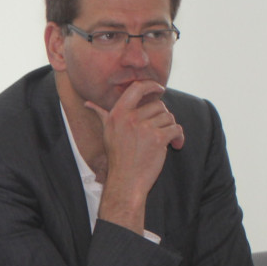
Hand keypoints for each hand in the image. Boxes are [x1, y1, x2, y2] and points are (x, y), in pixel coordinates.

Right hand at [88, 81, 184, 232]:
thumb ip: (101, 115)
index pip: (137, 88)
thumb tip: (87, 104)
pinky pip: (176, 129)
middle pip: (158, 105)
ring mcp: (144, 128)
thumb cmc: (117, 157)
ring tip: (166, 141)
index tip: (159, 88)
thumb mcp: (107, 133)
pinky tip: (175, 145)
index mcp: (117, 114)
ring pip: (169, 117)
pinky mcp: (158, 139)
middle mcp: (129, 118)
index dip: (150, 85)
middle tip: (160, 129)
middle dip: (163, 117)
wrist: (126, 180)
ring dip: (171, 128)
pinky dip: (179, 137)